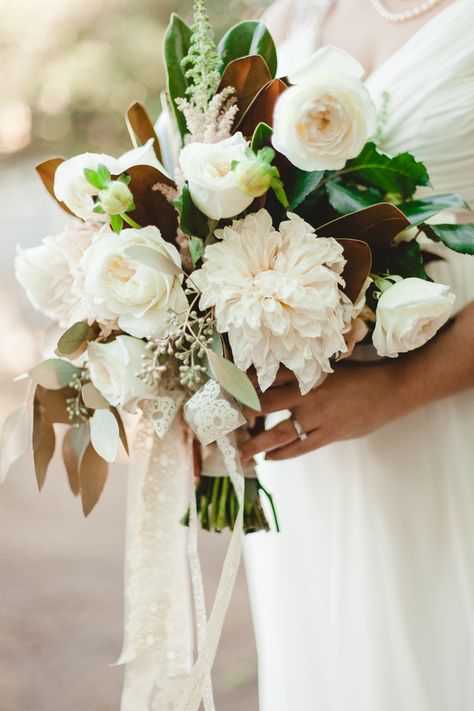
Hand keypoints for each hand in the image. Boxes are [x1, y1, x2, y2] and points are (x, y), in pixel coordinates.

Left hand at [240, 362, 402, 461]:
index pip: (266, 377)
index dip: (245, 385)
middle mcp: (307, 393)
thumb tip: (274, 382)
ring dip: (256, 443)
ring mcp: (318, 416)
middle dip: (243, 415)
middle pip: (264, 404)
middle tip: (227, 423)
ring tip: (242, 452)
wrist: (389, 390)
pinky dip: (283, 454)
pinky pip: (300, 447)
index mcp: (305, 373)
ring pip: (278, 432)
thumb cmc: (358, 377)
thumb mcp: (328, 369)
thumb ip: (303, 376)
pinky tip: (269, 458)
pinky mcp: (329, 433)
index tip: (228, 391)